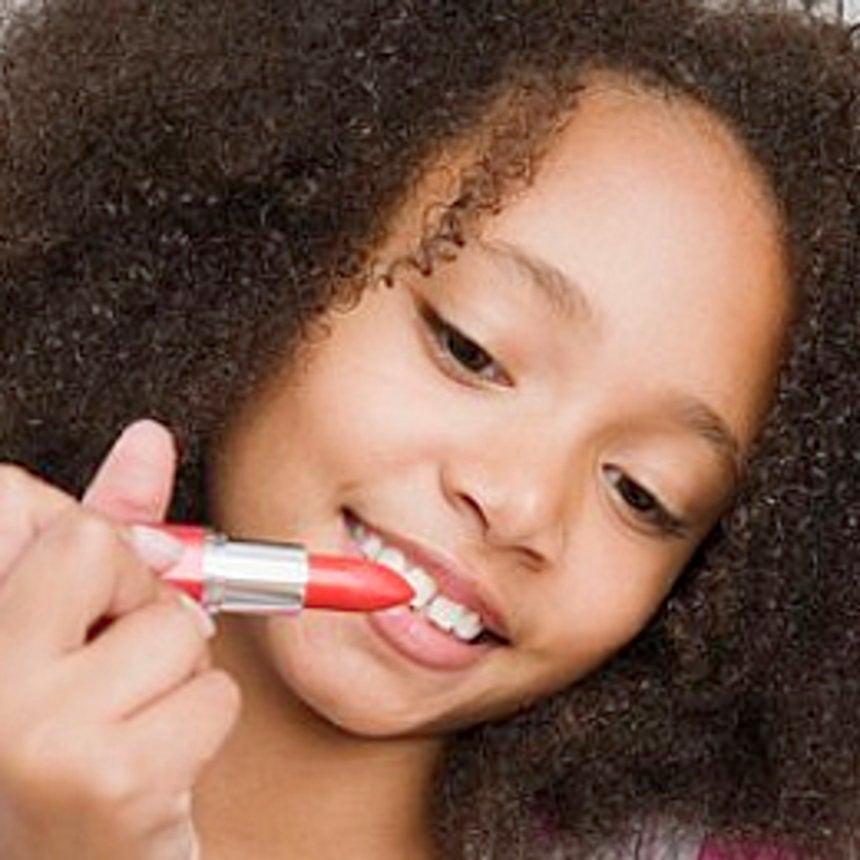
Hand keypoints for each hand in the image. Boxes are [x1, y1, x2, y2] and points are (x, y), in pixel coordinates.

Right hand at [0, 421, 240, 859]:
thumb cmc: (70, 744)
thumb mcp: (69, 631)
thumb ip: (107, 533)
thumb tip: (148, 440)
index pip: (8, 499)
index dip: (78, 536)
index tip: (94, 590)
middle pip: (99, 545)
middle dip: (135, 594)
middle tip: (111, 660)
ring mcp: (35, 733)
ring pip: (177, 625)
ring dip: (178, 668)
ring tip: (129, 719)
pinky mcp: (109, 782)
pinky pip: (213, 694)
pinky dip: (203, 722)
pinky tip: (150, 764)